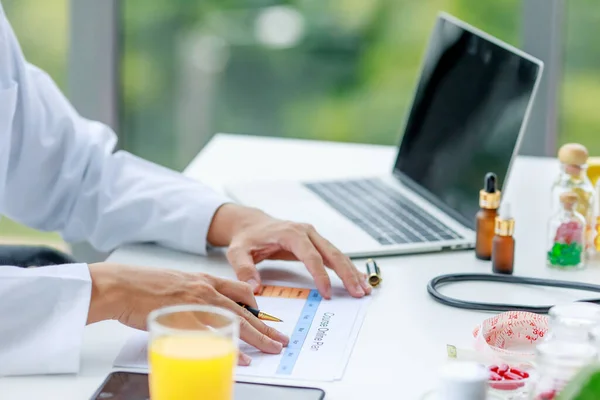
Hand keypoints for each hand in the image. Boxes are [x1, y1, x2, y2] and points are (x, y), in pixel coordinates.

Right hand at [86, 263, 288, 365]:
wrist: (120, 285)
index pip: (239, 290)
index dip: (256, 304)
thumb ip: (192, 294)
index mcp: (203, 280)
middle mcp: (205, 289)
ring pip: (237, 322)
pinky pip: (215, 337)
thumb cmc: (143, 286)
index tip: (266, 316)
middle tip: (280, 338)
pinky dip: (232, 348)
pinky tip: (243, 358)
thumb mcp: (175, 283)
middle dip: (266, 326)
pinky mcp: (185, 319)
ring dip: (257, 337)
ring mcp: (197, 304)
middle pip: (245, 309)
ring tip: (272, 349)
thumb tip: (200, 311)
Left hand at [208, 204, 371, 298]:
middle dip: (347, 273)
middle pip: (331, 253)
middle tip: (358, 292)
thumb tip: (254, 288)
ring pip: (337, 254)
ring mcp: (313, 236)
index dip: (320, 275)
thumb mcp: (238, 252)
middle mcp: (306, 232)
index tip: (327, 293)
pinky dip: (347, 268)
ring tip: (365, 289)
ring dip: (352, 271)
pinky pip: (334, 255)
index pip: (310, 256)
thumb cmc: (246, 238)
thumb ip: (244, 269)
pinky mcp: (316, 243)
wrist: (251, 224)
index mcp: (290, 233)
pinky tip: (359, 279)